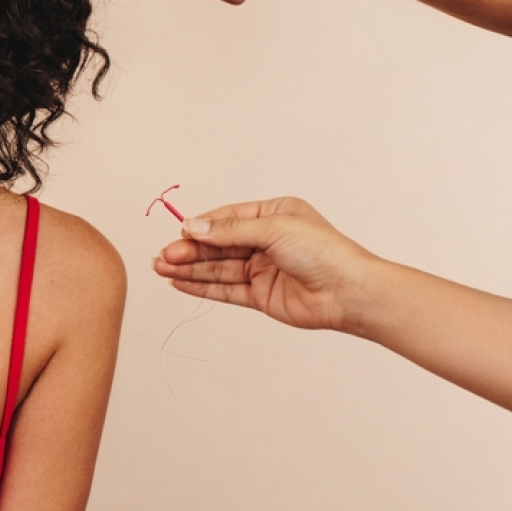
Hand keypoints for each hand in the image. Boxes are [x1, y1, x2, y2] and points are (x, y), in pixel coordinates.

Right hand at [152, 196, 379, 331]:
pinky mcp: (261, 295)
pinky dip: (201, 286)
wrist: (349, 293)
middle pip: (218, 244)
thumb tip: (194, 226)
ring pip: (218, 267)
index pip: (226, 218)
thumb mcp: (273, 229)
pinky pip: (225, 289)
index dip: (202, 227)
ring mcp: (263, 269)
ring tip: (162, 269)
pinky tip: (180, 283)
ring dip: (189, 269)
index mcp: (272, 215)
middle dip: (190, 251)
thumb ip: (230, 231)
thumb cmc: (323, 252)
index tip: (180, 233)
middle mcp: (266, 241)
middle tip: (164, 257)